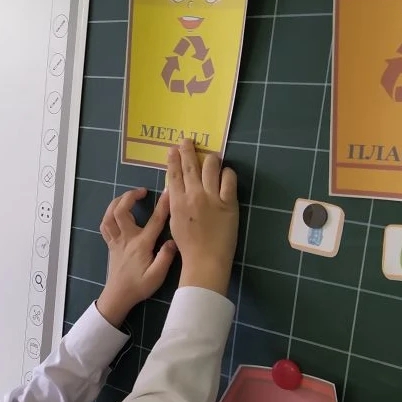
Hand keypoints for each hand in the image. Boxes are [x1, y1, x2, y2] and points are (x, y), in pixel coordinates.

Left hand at [96, 188, 176, 327]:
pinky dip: (109, 215)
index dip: (163, 205)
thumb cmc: (139, 286)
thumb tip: (173, 240)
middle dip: (130, 196)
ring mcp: (116, 241)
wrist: (118, 296)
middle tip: (142, 191)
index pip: (154, 220)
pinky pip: (105, 225)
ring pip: (109, 216)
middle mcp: (126, 239)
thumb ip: (166, 257)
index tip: (168, 192)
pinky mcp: (111, 245)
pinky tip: (116, 213)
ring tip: (128, 197)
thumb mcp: (157, 276)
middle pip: (121, 211)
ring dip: (117, 202)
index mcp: (141, 244)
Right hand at [167, 139, 237, 296]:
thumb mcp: (174, 223)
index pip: (173, 174)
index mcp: (177, 202)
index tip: (172, 149)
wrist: (206, 260)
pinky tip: (226, 172)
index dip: (173, 160)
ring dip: (210, 158)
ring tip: (211, 156)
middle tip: (187, 141)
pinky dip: (227, 173)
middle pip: (190, 166)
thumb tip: (176, 190)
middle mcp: (193, 195)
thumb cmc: (188, 246)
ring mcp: (211, 198)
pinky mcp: (228, 203)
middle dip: (188, 151)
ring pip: (210, 167)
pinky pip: (229, 180)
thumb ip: (175, 205)